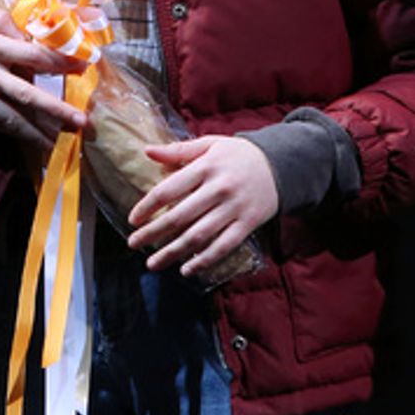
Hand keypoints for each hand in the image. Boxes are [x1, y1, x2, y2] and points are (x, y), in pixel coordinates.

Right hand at [0, 2, 87, 148]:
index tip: (84, 66)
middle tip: (82, 123)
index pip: (34, 57)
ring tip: (62, 142)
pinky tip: (34, 141)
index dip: (61, 63)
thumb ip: (1, 20)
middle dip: (56, 112)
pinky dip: (16, 134)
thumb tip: (29, 34)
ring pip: (12, 119)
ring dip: (39, 132)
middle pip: (27, 97)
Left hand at [126, 135, 277, 275]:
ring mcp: (234, 209)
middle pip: (179, 216)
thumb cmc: (237, 154)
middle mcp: (218, 189)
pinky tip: (186, 269)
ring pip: (199, 236)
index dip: (148, 206)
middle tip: (133, 244)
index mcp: (205, 167)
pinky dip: (204, 260)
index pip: (169, 189)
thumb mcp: (209, 144)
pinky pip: (223, 246)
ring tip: (152, 263)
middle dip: (153, 233)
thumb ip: (178, 150)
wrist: (281, 164)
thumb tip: (147, 151)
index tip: (133, 220)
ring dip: (173, 252)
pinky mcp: (248, 224)